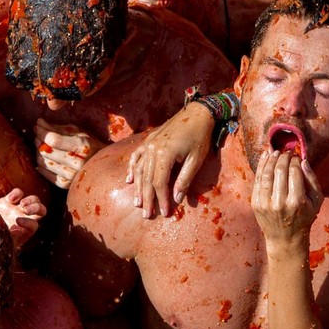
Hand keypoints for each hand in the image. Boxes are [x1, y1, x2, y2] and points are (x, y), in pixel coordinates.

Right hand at [0, 188, 44, 247]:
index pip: (34, 225)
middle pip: (41, 211)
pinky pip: (19, 192)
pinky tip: (10, 199)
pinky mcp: (9, 201)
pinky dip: (16, 193)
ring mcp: (17, 208)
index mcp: (24, 231)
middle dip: (36, 208)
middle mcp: (24, 219)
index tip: (17, 221)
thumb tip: (13, 238)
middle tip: (25, 210)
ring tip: (22, 204)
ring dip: (31, 200)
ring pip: (34, 200)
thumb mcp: (2, 243)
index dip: (28, 223)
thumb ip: (9, 241)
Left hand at [34, 119, 102, 189]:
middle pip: (45, 151)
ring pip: (43, 162)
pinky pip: (45, 173)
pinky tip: (44, 158)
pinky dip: (41, 165)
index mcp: (82, 146)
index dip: (41, 132)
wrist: (103, 165)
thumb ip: (58, 128)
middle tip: (39, 135)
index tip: (38, 126)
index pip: (52, 140)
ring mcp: (71, 175)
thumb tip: (38, 123)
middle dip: (38, 140)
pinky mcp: (66, 184)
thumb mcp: (78, 131)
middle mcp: (77, 162)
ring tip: (42, 145)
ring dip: (38, 152)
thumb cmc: (90, 144)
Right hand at [126, 102, 215, 217]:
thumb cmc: (199, 137)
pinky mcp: (148, 140)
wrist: (197, 113)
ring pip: (139, 170)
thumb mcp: (196, 160)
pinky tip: (130, 180)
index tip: (165, 213)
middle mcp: (152, 149)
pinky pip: (136, 156)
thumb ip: (185, 180)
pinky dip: (132, 169)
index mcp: (165, 154)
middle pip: (147, 179)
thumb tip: (177, 199)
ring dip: (138, 188)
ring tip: (138, 202)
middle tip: (146, 215)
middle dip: (147, 198)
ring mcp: (148, 144)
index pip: (159, 183)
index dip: (162, 199)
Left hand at [251, 150, 321, 246]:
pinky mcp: (255, 203)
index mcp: (297, 201)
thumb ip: (313, 180)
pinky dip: (261, 166)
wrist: (285, 238)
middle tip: (286, 152)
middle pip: (280, 170)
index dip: (295, 160)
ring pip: (266, 173)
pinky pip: (257, 180)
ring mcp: (265, 203)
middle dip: (283, 157)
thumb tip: (303, 161)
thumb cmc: (304, 218)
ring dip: (271, 159)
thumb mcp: (317, 201)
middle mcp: (279, 202)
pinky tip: (265, 157)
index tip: (296, 157)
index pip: (294, 171)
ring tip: (276, 152)